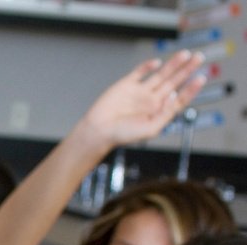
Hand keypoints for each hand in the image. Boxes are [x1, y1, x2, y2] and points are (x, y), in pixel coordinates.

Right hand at [82, 51, 205, 147]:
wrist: (98, 131)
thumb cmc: (122, 135)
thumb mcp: (150, 129)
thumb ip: (166, 113)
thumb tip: (174, 95)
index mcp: (159, 112)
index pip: (180, 98)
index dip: (191, 88)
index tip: (201, 78)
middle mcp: (151, 100)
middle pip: (174, 82)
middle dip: (187, 70)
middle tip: (199, 57)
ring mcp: (140, 91)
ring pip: (161, 74)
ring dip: (173, 64)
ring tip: (186, 54)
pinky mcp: (126, 85)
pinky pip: (140, 72)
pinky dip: (148, 66)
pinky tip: (158, 62)